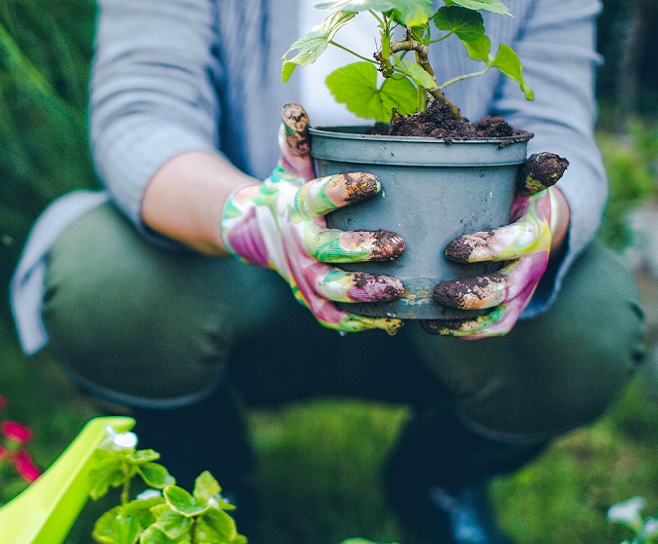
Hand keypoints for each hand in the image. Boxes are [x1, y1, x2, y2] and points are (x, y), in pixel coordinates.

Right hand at [220, 103, 406, 333]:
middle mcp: (300, 243)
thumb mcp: (292, 163)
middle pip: (327, 250)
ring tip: (398, 288)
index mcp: (299, 206)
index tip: (374, 181)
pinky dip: (359, 322)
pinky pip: (333, 316)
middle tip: (397, 243)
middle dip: (360, 249)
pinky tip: (391, 320)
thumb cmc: (292, 191)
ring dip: (363, 292)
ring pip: (331, 289)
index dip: (344, 190)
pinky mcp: (313, 299)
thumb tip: (294, 107)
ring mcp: (305, 275)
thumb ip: (298, 138)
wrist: (260, 233)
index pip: (319, 196)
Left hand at [423, 153, 569, 337]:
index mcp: (534, 230)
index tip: (452, 250)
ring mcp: (521, 291)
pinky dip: (464, 331)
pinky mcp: (510, 308)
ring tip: (430, 315)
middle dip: (474, 294)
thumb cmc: (515, 196)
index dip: (489, 249)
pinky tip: (431, 326)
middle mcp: (531, 265)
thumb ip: (531, 171)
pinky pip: (492, 327)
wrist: (534, 223)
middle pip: (508, 288)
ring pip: (499, 314)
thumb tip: (553, 162)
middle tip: (439, 292)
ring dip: (466, 319)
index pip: (518, 242)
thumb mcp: (523, 180)